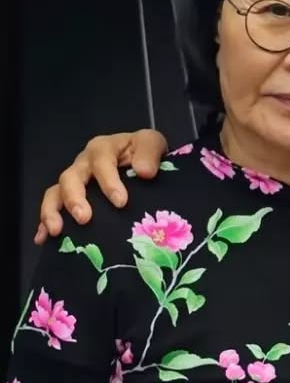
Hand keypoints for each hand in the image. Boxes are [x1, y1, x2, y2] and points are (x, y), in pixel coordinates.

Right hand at [35, 128, 168, 243]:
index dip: (109, 182)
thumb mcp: (152, 144)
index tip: (121, 202)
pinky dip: (45, 222)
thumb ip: (149, 152)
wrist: (141, 162)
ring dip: (52, 211)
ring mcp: (74, 182)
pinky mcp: (70, 198)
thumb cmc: (144, 153)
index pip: (102, 163)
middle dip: (74, 199)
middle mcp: (83, 165)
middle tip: (84, 218)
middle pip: (71, 178)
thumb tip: (144, 171)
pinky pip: (53, 209)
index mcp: (102, 149)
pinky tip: (44, 238)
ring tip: (56, 230)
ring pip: (56, 193)